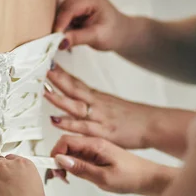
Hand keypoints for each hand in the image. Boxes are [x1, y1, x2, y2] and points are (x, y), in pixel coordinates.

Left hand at [45, 64, 160, 149]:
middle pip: (73, 89)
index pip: (76, 82)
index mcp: (97, 97)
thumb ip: (93, 103)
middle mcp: (96, 104)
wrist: (154, 125)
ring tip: (44, 90)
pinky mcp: (103, 132)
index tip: (46, 63)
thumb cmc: (133, 118)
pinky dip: (68, 123)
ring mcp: (99, 118)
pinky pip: (82, 127)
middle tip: (41, 69)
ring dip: (58, 98)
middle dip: (56, 79)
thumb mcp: (110, 105)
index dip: (61, 73)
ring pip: (75, 106)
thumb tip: (77, 100)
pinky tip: (55, 120)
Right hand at [49, 135, 176, 195]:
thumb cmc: (131, 177)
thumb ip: (81, 168)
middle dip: (58, 160)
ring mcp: (95, 149)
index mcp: (95, 144)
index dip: (55, 154)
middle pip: (66, 145)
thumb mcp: (104, 177)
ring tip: (68, 179)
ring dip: (65, 164)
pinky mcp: (97, 156)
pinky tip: (77, 176)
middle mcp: (94, 143)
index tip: (54, 169)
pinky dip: (73, 166)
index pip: (66, 141)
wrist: (149, 178)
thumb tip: (60, 160)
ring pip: (71, 152)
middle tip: (60, 177)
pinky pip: (79, 157)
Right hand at [54, 0, 126, 51]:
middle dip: (57, 20)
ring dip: (57, 21)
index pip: (70, 7)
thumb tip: (60, 41)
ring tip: (60, 36)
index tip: (54, 36)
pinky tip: (64, 32)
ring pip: (59, 6)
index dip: (60, 22)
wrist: (120, 32)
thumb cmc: (113, 33)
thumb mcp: (97, 37)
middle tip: (54, 37)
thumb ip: (78, 38)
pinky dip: (60, 22)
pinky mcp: (74, 4)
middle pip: (62, 3)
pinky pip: (61, 10)